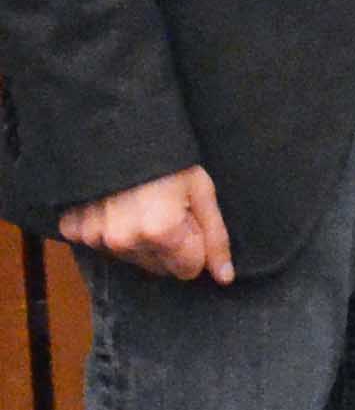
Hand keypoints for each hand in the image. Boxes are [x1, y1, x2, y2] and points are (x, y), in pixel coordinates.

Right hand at [59, 166, 233, 283]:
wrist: (118, 132)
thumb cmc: (169, 160)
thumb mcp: (202, 192)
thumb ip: (215, 238)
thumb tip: (224, 277)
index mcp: (161, 232)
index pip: (188, 270)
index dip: (195, 247)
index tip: (189, 220)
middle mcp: (125, 241)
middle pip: (159, 268)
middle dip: (169, 246)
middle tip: (166, 210)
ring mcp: (96, 237)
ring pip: (131, 259)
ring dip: (139, 240)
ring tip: (141, 205)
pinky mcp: (74, 230)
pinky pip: (99, 245)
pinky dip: (109, 231)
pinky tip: (115, 207)